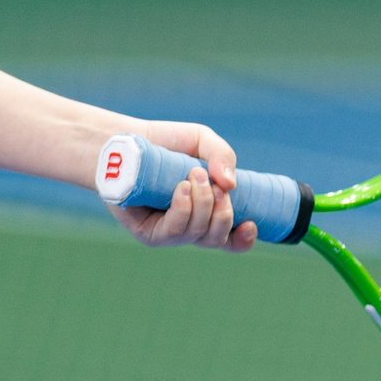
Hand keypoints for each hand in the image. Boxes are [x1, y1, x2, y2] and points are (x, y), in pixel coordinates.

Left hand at [110, 121, 256, 252]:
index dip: (244, 239)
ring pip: (198, 235)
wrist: (129, 141)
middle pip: (217, 239)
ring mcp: (168, 233)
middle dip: (224, 213)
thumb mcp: (202, 141)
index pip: (231, 240)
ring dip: (203, 205)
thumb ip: (223, 156)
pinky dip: (184, 209)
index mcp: (207, 213)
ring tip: (194, 175)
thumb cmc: (167, 143)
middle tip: (215, 185)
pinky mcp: (147, 233)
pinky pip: (174, 232)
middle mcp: (189, 227)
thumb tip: (230, 184)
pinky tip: (181, 189)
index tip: (250, 223)